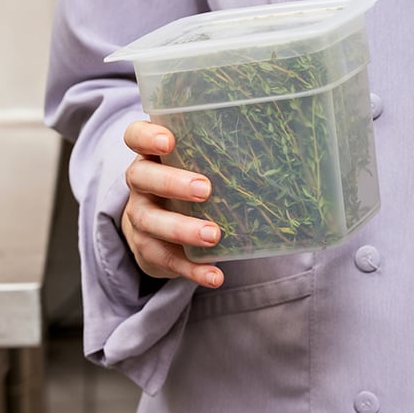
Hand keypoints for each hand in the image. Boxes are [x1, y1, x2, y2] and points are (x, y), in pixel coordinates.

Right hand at [121, 120, 223, 287]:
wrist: (153, 229)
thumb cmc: (186, 182)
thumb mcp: (194, 162)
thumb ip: (218, 149)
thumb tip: (279, 140)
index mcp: (150, 155)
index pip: (134, 136)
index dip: (146, 137)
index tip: (168, 141)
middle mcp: (140, 184)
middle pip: (142, 178)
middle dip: (172, 183)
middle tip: (205, 189)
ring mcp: (140, 218)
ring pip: (151, 222)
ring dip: (182, 229)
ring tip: (213, 235)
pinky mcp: (149, 250)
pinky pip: (168, 260)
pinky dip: (192, 269)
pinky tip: (214, 276)